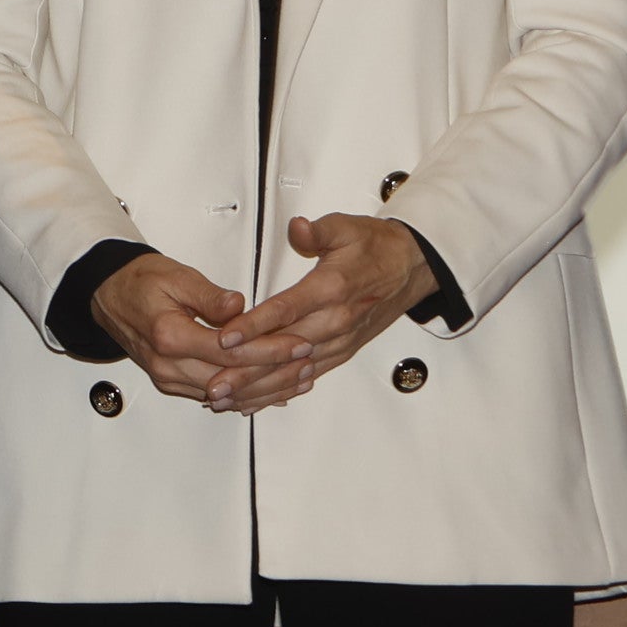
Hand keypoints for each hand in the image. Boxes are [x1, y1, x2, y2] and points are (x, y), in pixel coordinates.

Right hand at [85, 251, 302, 411]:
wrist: (107, 294)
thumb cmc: (139, 281)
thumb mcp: (175, 275)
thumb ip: (209, 295)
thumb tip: (239, 306)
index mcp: (168, 335)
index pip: (230, 351)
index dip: (269, 349)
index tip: (298, 342)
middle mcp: (167, 364)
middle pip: (233, 379)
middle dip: (276, 373)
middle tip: (308, 362)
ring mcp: (168, 378)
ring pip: (227, 395)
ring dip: (266, 389)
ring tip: (300, 379)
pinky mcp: (171, 383)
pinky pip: (215, 396)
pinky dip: (247, 395)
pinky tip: (273, 391)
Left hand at [211, 214, 440, 407]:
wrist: (411, 267)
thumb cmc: (374, 248)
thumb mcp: (345, 227)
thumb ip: (317, 232)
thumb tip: (298, 229)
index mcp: (332, 289)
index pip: (286, 311)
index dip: (254, 325)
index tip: (226, 337)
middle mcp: (336, 320)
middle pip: (284, 350)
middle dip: (248, 369)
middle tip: (216, 383)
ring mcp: (339, 340)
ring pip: (294, 371)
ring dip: (260, 387)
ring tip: (228, 399)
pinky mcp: (342, 350)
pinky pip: (309, 376)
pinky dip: (282, 390)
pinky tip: (259, 399)